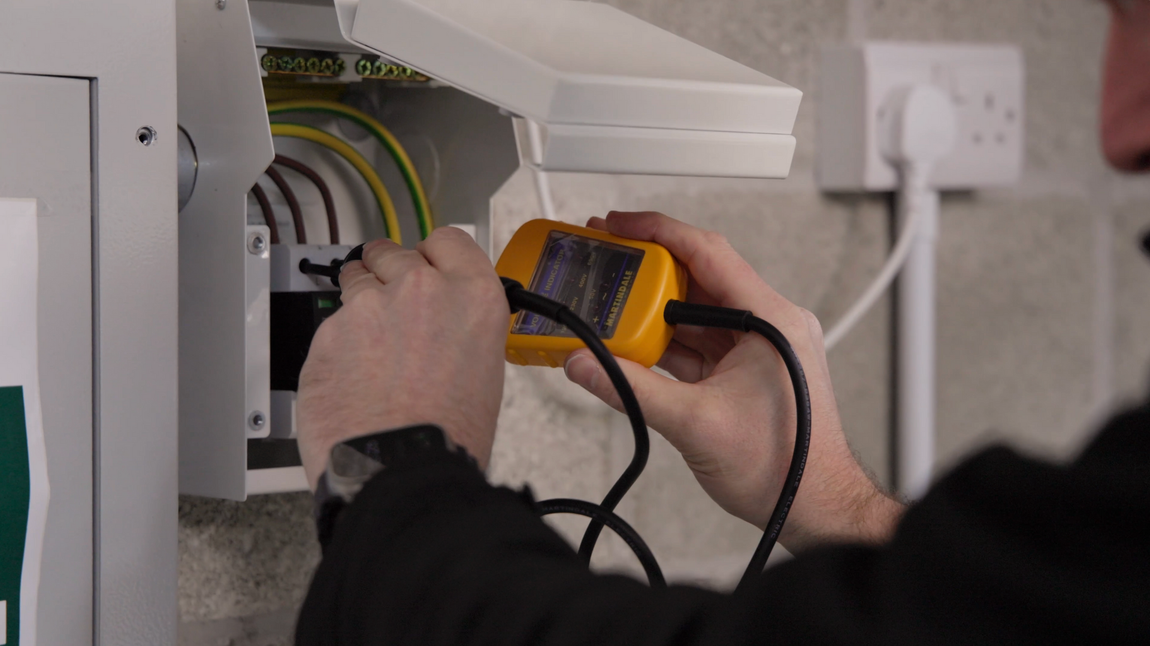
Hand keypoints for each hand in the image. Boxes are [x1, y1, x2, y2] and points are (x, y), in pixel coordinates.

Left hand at [296, 228, 508, 489]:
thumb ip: (460, 327)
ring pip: (355, 280)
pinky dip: (337, 346)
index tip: (427, 265)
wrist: (401, 473)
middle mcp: (421, 290)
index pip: (448, 240)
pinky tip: (351, 380)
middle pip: (394, 253)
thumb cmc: (448, 437)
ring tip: (369, 347)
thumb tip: (442, 324)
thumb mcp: (485, 369)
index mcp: (472, 296)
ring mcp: (369, 307)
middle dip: (389, 273)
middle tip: (391, 306)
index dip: (434, 256)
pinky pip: (330, 325)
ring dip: (360, 303)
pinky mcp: (326, 333)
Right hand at [564, 212, 903, 550]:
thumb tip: (587, 364)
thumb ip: (631, 390)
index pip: (709, 254)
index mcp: (772, 321)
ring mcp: (757, 347)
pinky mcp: (744, 370)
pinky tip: (630, 343)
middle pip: (698, 277)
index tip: (621, 225)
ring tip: (608, 300)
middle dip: (648, 267)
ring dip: (651, 308)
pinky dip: (662, 341)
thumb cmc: (786, 468)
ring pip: (694, 311)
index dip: (659, 232)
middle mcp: (769, 325)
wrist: (813, 508)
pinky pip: (696, 342)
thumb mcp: (695, 424)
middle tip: (606, 256)